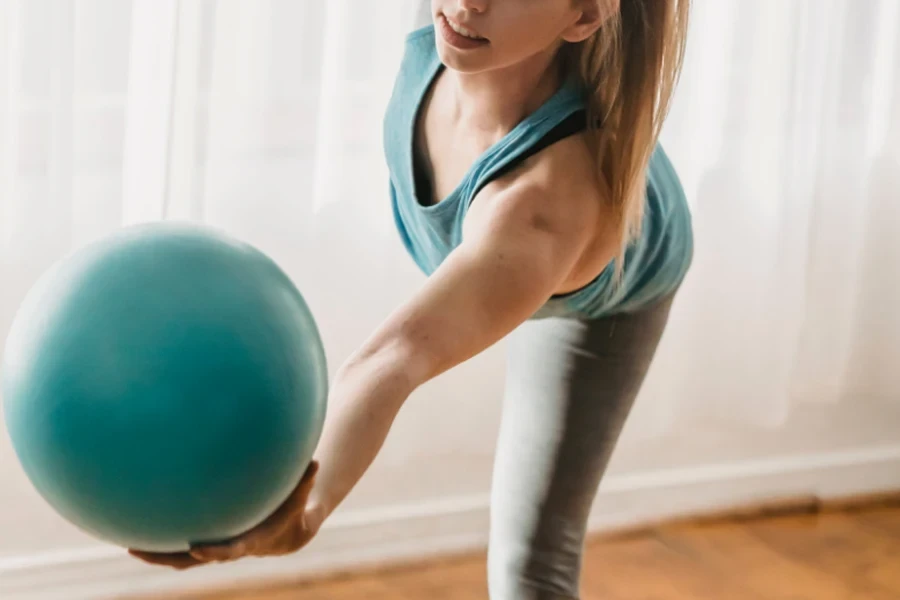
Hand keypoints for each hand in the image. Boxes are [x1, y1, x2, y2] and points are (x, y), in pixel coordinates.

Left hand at [129, 460, 322, 569]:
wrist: (284, 535)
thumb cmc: (291, 510)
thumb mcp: (300, 496)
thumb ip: (304, 482)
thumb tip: (314, 461)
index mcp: (245, 542)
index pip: (227, 550)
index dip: (213, 551)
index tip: (196, 547)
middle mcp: (223, 548)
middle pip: (188, 561)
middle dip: (163, 558)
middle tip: (136, 550)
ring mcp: (212, 545)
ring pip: (177, 556)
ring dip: (154, 552)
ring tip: (126, 541)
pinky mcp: (205, 539)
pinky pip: (178, 542)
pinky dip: (161, 536)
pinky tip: (141, 521)